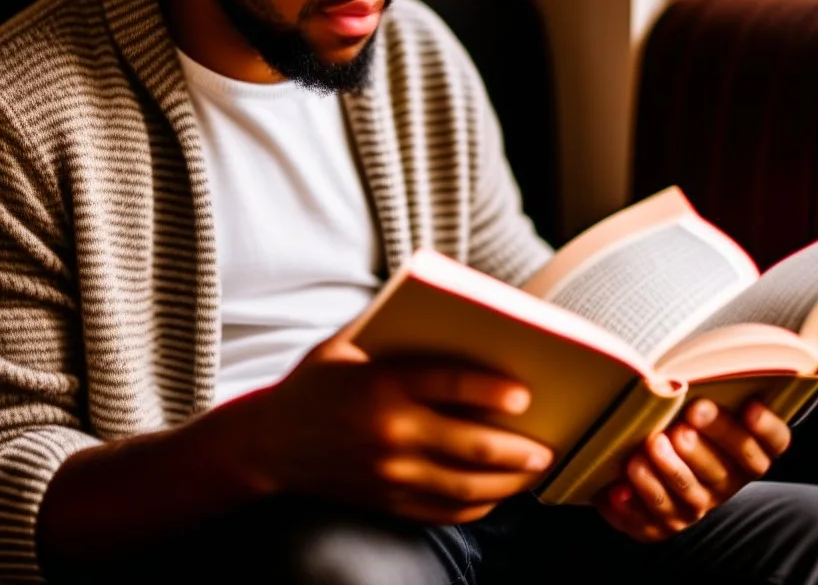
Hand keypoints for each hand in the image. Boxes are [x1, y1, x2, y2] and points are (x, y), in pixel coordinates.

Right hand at [241, 334, 554, 523]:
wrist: (268, 445)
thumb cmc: (316, 383)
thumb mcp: (345, 343)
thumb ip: (392, 325)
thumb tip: (453, 305)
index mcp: (380, 386)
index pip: (446, 386)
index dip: (489, 391)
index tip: (525, 394)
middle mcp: (388, 434)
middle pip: (467, 445)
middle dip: (516, 449)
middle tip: (548, 444)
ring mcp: (388, 475)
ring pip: (464, 486)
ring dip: (508, 482)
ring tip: (535, 469)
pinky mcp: (387, 502)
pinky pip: (444, 511)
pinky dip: (478, 504)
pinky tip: (498, 493)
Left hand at [593, 398, 790, 542]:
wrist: (657, 471)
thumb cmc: (680, 419)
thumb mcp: (699, 403)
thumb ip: (705, 389)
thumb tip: (685, 371)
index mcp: (746, 453)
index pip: (770, 445)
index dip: (766, 428)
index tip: (751, 407)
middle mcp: (725, 481)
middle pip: (723, 470)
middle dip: (702, 449)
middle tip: (682, 428)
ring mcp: (695, 505)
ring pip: (687, 495)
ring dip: (668, 472)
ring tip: (649, 447)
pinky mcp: (662, 524)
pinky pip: (650, 521)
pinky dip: (633, 506)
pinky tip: (617, 489)